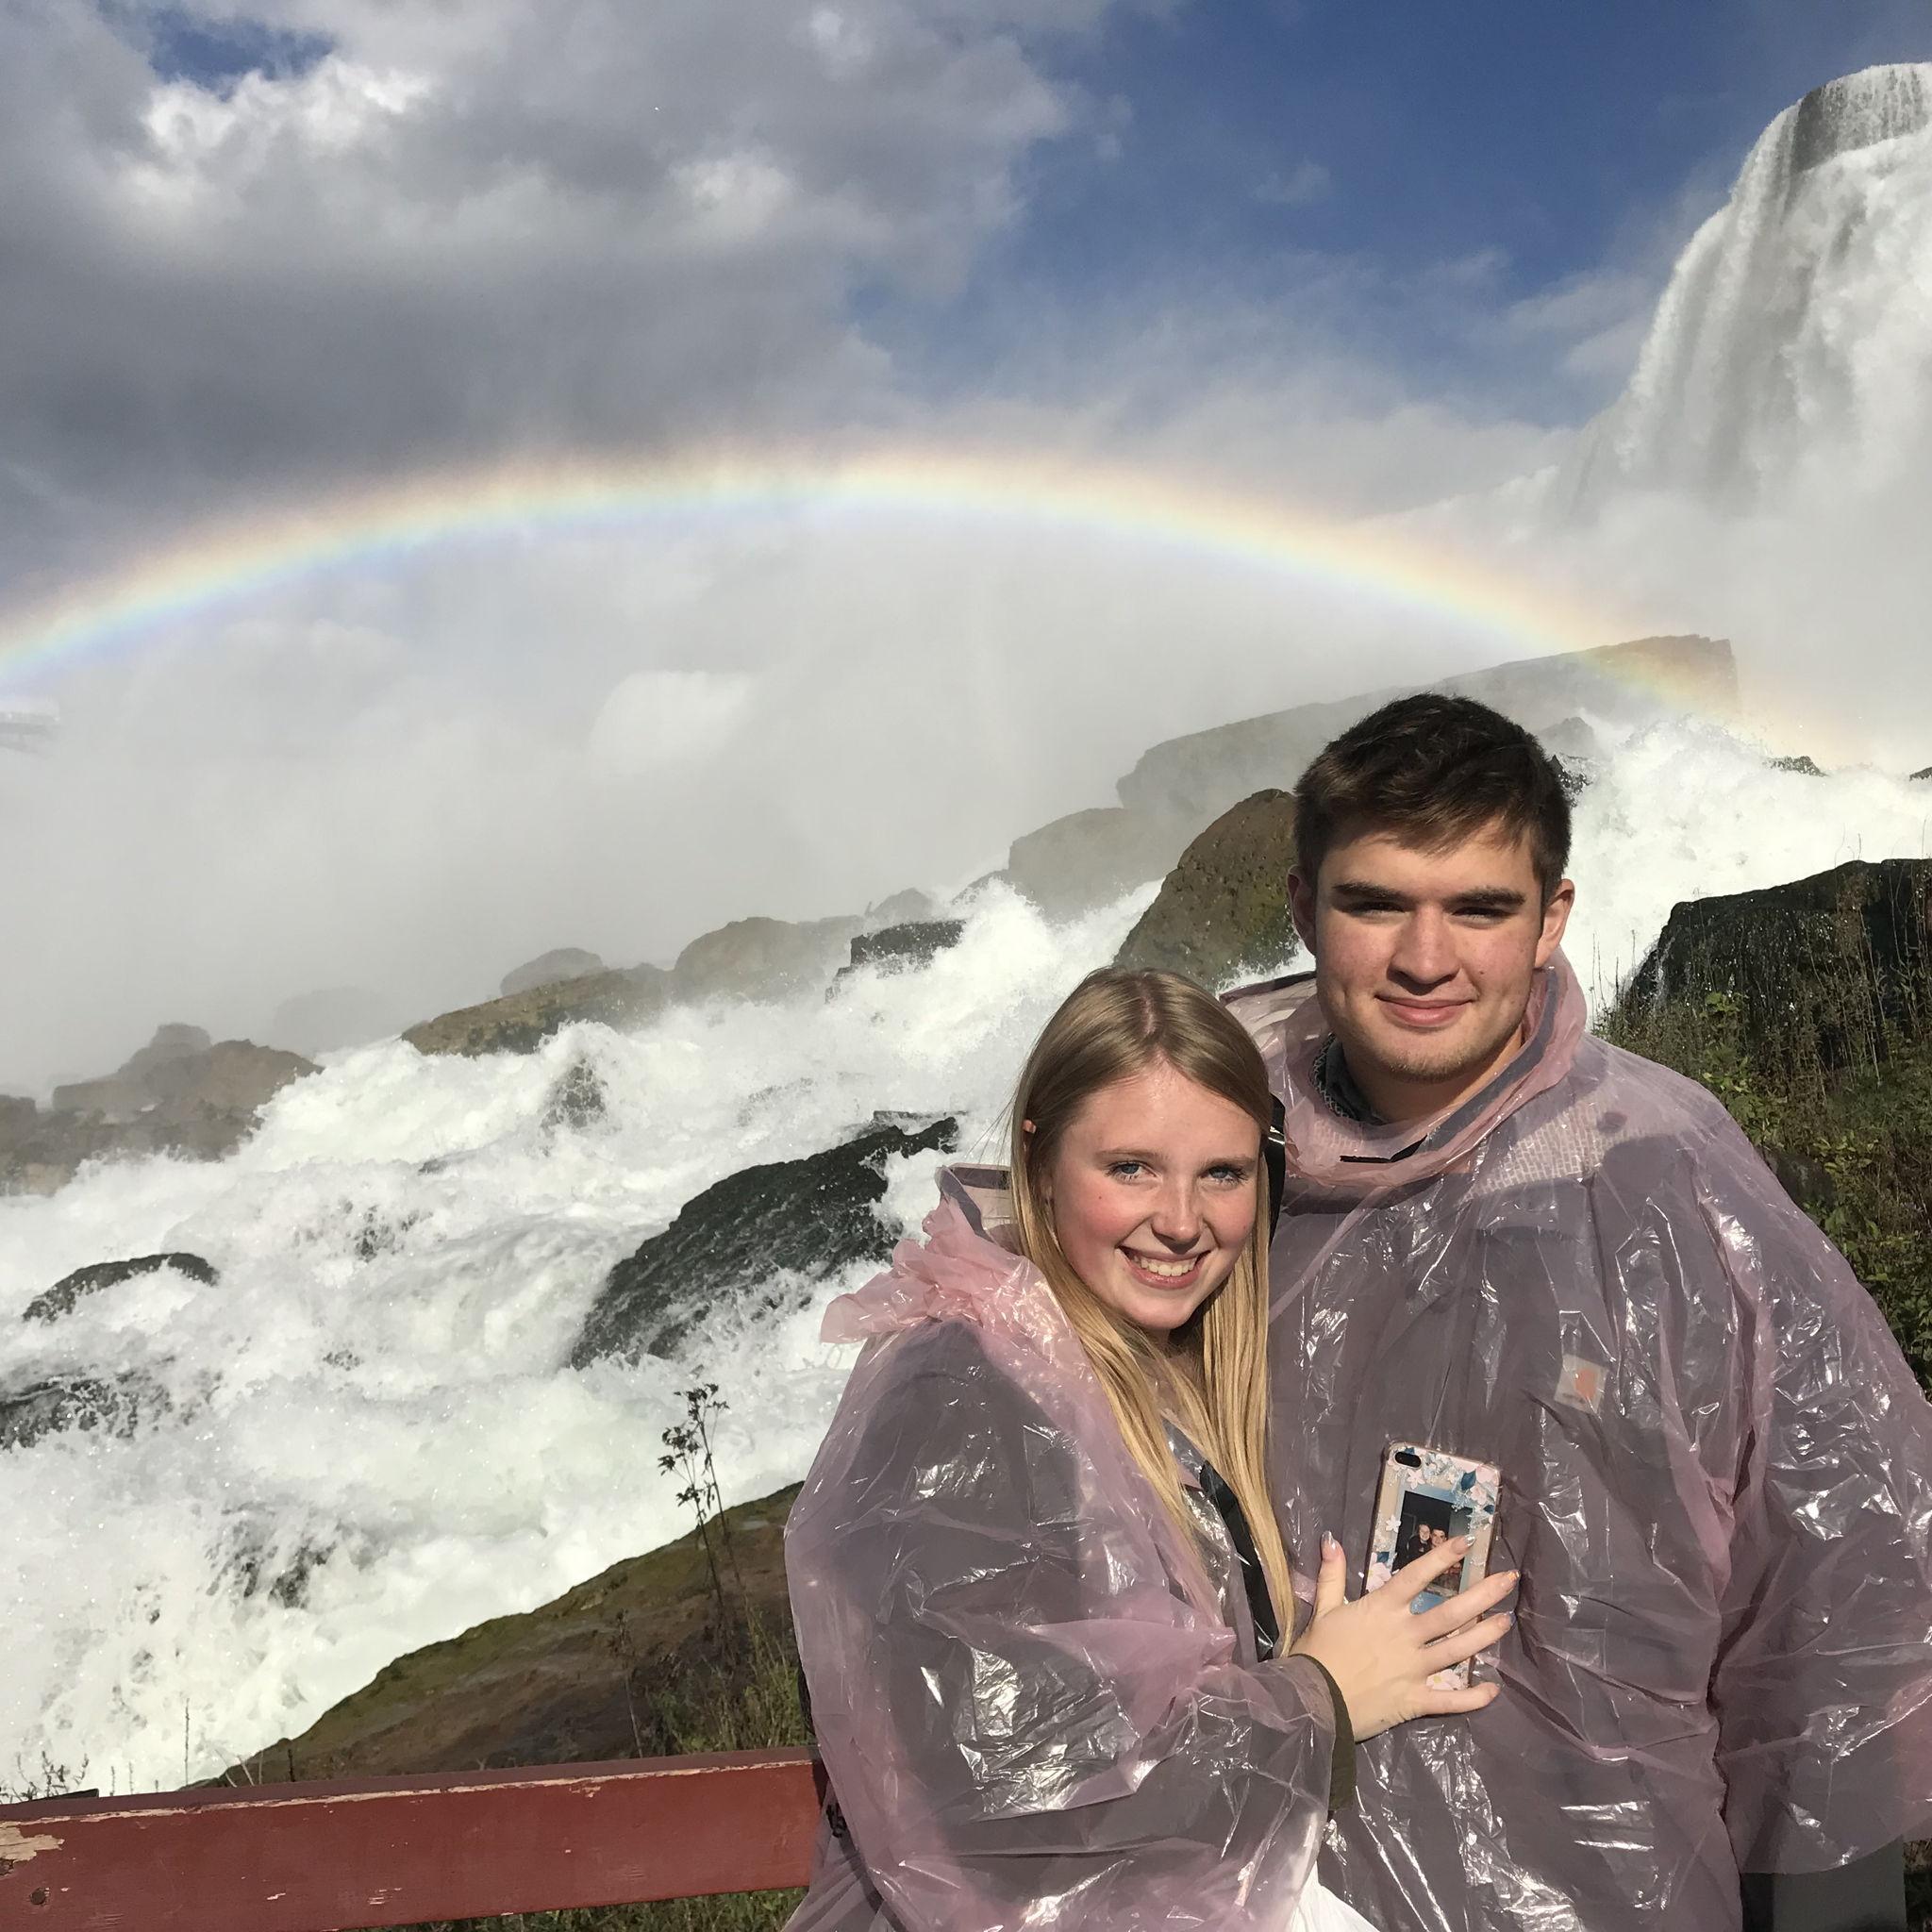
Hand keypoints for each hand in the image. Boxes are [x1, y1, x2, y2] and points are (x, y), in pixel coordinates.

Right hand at [1290, 1533, 1516, 1739]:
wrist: (1312, 1700)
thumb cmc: (1317, 1653)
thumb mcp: (1323, 1610)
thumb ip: (1331, 1576)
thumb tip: (1332, 1541)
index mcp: (1382, 1610)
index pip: (1416, 1577)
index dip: (1442, 1558)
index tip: (1468, 1542)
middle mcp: (1405, 1635)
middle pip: (1451, 1613)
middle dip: (1483, 1595)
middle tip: (1510, 1580)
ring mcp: (1414, 1669)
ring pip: (1457, 1651)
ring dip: (1485, 1636)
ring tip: (1507, 1621)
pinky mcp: (1416, 1700)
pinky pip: (1451, 1700)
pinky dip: (1474, 1697)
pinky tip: (1493, 1689)